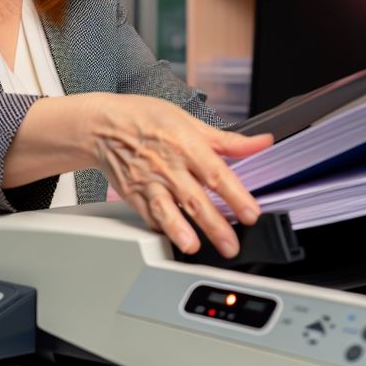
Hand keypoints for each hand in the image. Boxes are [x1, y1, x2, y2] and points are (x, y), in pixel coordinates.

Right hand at [85, 93, 271, 257]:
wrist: (102, 125)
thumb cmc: (147, 119)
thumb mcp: (191, 121)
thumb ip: (229, 140)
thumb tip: (263, 142)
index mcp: (187, 145)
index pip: (216, 174)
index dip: (235, 195)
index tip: (251, 214)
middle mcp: (168, 165)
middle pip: (195, 198)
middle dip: (215, 225)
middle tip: (231, 245)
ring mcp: (149, 182)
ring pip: (166, 210)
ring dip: (180, 230)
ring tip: (193, 247)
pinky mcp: (133, 195)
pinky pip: (148, 215)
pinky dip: (160, 228)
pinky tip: (172, 240)